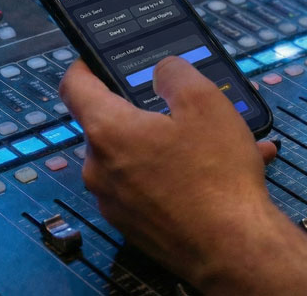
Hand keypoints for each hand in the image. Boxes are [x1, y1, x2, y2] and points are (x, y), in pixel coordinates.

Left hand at [59, 56, 288, 288]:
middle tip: (183, 107)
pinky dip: (179, 174)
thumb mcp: (205, 102)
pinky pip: (152, 186)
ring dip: (172, 145)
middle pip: (112, 123)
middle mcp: (100, 168)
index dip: (86, 64)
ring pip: (139, 157)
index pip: (74, 86)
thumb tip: (162, 70)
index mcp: (108, 131)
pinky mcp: (134, 224)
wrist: (232, 248)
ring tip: (220, 143)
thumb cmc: (216, 177)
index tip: (99, 59)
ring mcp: (115, 201)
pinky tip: (222, 172)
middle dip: (148, 111)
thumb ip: (175, 73)